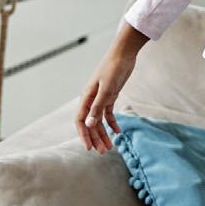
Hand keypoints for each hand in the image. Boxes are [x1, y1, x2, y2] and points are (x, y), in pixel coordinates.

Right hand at [75, 24, 147, 153]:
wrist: (124, 53)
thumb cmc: (114, 68)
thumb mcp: (107, 89)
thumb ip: (97, 107)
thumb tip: (88, 125)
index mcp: (86, 98)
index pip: (80, 121)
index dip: (83, 135)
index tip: (89, 148)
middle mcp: (91, 99)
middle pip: (90, 123)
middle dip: (95, 138)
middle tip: (103, 152)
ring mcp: (101, 98)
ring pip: (99, 120)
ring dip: (104, 133)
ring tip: (109, 147)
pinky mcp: (111, 95)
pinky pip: (108, 113)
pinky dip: (112, 123)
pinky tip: (118, 132)